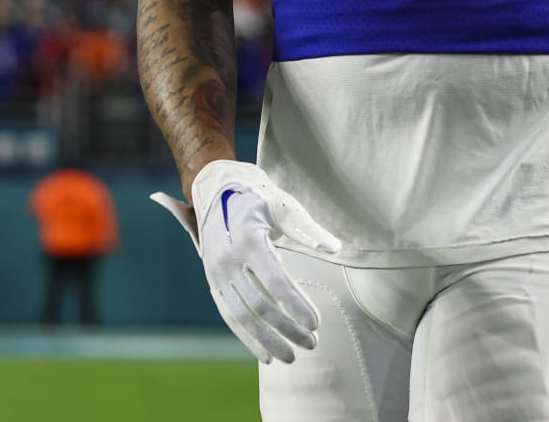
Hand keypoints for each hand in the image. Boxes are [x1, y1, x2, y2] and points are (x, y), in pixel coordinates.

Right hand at [152, 159, 342, 364]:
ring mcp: (217, 274)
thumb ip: (309, 228)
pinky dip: (246, 337)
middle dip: (287, 328)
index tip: (316, 323)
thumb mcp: (284, 206)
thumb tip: (335, 248)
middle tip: (312, 343)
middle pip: (260, 305)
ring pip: (242, 316)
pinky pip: (230, 316)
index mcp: (248, 239)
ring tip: (291, 357)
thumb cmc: (258, 198)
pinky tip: (264, 354)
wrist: (217, 191)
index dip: (296, 304)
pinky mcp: (213, 283)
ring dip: (267, 340)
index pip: (275, 281)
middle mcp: (228, 260)